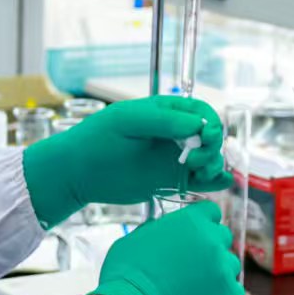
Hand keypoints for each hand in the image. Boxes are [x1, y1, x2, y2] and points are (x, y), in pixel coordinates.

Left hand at [18, 96, 227, 226]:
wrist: (77, 172)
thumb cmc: (98, 138)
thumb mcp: (128, 121)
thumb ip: (163, 121)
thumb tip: (198, 126)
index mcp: (166, 112)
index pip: (202, 113)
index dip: (211, 125)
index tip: (206, 138)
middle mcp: (175, 133)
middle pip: (211, 137)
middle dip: (212, 147)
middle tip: (196, 160)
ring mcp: (174, 157)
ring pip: (209, 159)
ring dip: (214, 165)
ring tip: (200, 174)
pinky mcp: (170, 180)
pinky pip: (199, 180)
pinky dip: (213, 181)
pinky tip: (216, 182)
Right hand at [90, 201, 244, 294]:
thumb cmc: (127, 275)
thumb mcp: (136, 239)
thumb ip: (158, 231)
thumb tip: (164, 234)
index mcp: (191, 222)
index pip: (211, 212)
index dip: (202, 222)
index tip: (195, 233)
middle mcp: (212, 241)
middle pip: (222, 237)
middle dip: (209, 246)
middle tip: (191, 261)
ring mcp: (223, 269)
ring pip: (229, 264)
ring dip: (217, 270)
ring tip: (195, 284)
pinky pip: (233, 290)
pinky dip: (221, 294)